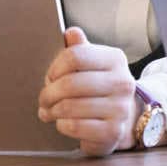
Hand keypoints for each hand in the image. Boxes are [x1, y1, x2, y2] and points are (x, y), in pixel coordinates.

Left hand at [37, 28, 134, 156]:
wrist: (122, 119)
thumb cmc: (98, 88)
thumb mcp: (91, 64)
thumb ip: (79, 48)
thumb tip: (71, 33)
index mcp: (115, 59)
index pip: (75, 56)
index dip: (55, 67)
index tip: (50, 77)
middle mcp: (122, 82)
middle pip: (70, 83)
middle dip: (49, 93)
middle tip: (43, 99)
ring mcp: (120, 108)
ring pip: (70, 107)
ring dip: (52, 110)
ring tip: (48, 111)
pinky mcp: (113, 132)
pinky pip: (75, 127)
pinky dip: (62, 125)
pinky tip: (61, 123)